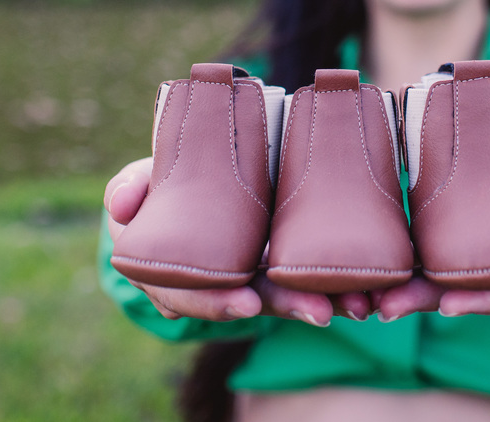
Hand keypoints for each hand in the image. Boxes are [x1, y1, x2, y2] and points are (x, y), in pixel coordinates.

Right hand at [103, 159, 372, 325]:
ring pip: (289, 291)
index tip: (245, 306)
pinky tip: (368, 293)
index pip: (198, 295)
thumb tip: (121, 205)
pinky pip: (311, 275)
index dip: (219, 303)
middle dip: (288, 307)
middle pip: (254, 299)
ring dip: (324, 300)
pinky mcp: (283, 257)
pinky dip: (339, 285)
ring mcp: (255, 272)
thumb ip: (129, 188)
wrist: (193, 177)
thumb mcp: (140, 184)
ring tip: (358, 306)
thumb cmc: (160, 186)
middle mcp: (221, 279)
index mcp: (181, 269)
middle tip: (320, 312)